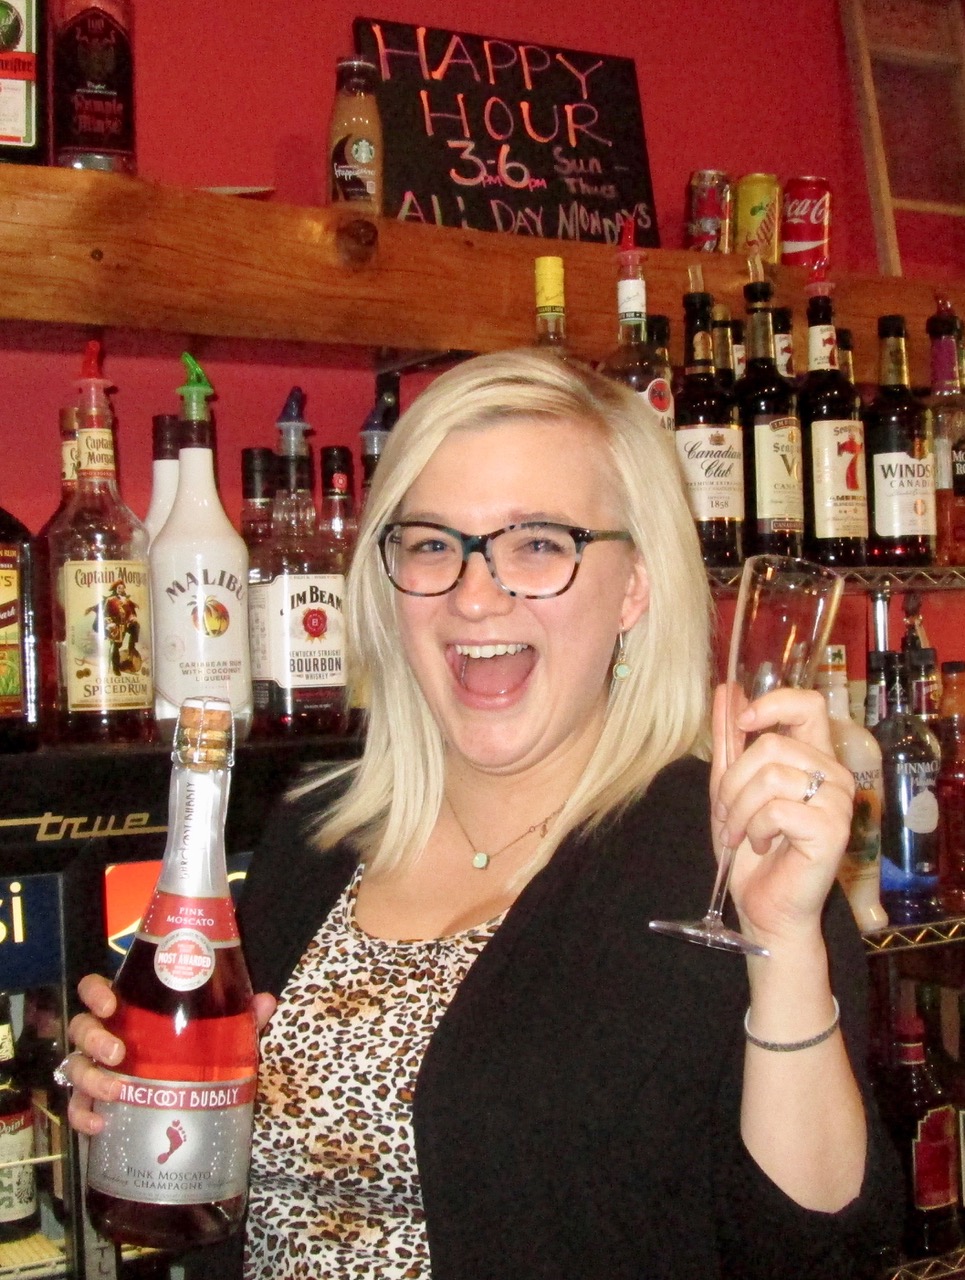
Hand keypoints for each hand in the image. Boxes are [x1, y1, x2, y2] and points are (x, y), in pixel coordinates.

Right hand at [64, 973, 276, 1135]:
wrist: (184, 1106)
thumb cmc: (191, 1054)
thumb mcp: (217, 1035)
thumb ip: (239, 1018)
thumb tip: (266, 1001)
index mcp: (129, 1011)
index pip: (96, 990)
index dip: (94, 993)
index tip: (111, 1004)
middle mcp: (106, 1036)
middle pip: (81, 1027)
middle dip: (94, 1038)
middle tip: (118, 1052)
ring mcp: (96, 1070)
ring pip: (74, 1067)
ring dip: (90, 1078)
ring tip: (117, 1090)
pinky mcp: (93, 1104)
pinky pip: (77, 1109)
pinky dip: (83, 1116)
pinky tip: (102, 1123)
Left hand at [709, 683, 853, 951]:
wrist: (765, 905)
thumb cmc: (751, 847)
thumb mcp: (730, 786)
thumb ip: (731, 740)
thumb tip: (727, 689)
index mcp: (813, 757)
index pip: (808, 704)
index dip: (772, 704)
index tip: (743, 723)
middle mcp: (833, 774)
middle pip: (770, 745)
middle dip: (732, 782)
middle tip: (729, 815)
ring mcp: (837, 802)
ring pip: (769, 776)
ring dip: (739, 809)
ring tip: (740, 833)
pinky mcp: (832, 830)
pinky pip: (777, 809)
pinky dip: (754, 829)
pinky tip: (761, 845)